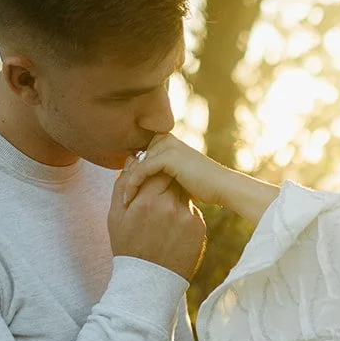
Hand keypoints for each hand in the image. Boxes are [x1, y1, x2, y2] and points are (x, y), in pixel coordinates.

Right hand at [107, 170, 205, 280]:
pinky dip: (183, 215)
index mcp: (146, 200)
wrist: (150, 281)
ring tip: (163, 218)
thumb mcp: (116, 216)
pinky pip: (191, 211)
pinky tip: (172, 231)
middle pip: (173, 179)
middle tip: (157, 196)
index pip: (156, 170)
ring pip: (183, 194)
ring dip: (175, 199)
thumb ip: (123, 185)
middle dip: (165, 183)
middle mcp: (169, 206)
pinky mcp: (198, 228)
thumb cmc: (128, 247)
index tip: (149, 180)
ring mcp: (186, 217)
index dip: (153, 171)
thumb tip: (132, 160)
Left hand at [115, 134, 279, 224]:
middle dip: (125, 178)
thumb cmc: (205, 188)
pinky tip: (128, 200)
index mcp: (167, 142)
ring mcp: (167, 146)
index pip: (139, 156)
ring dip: (126, 182)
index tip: (121, 194)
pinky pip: (141, 170)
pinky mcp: (168, 156)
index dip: (129, 174)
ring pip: (136, 164)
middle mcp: (165, 139)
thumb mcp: (179, 180)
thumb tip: (144, 185)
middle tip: (117, 198)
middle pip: (134, 158)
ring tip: (121, 201)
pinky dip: (132, 185)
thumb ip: (162, 176)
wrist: (223, 188)